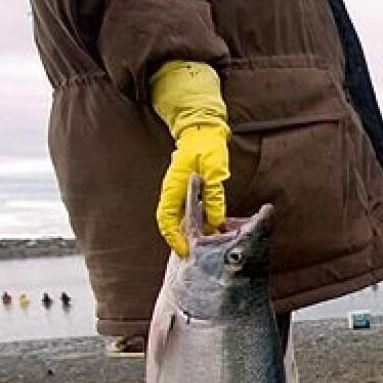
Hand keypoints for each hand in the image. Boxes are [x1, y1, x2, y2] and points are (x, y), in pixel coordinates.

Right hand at [156, 126, 229, 256]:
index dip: (174, 239)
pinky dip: (196, 220)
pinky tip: (209, 226)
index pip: (166, 221)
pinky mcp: (186, 188)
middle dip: (182, 239)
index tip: (185, 251)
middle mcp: (172, 191)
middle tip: (196, 253)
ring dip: (191, 231)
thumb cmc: (207, 148)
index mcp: (174, 188)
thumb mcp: (214, 173)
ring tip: (205, 243)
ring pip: (180, 217)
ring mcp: (178, 189)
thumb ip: (214, 197)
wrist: (202, 129)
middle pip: (171, 223)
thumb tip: (216, 221)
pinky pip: (187, 209)